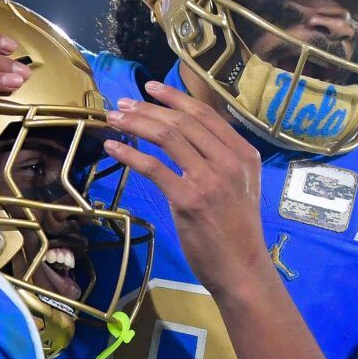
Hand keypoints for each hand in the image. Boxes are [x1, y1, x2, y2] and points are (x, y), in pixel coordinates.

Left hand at [103, 80, 269, 298]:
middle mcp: (229, 160)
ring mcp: (209, 179)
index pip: (205, 114)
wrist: (242, 270)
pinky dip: (130, 153)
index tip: (151, 88)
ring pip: (168, 136)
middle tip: (122, 103)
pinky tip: (114, 148)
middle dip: (148, 108)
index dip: (175, 98)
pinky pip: (153, 167)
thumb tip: (189, 139)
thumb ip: (221, 160)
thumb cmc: (237, 232)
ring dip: (136, 123)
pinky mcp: (188, 199)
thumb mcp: (241, 187)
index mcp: (243, 154)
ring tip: (114, 119)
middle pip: (183, 121)